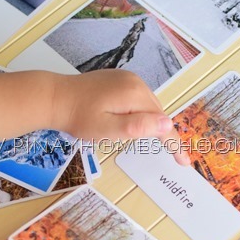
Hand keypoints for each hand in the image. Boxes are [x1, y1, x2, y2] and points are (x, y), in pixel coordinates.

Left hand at [53, 70, 189, 164]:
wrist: (54, 97)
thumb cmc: (79, 117)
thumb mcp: (108, 129)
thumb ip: (138, 127)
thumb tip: (168, 124)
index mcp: (135, 94)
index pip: (163, 122)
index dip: (175, 143)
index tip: (184, 162)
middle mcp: (135, 82)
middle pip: (158, 112)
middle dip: (163, 133)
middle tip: (171, 156)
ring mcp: (126, 78)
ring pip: (148, 105)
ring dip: (151, 122)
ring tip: (151, 141)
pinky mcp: (118, 79)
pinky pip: (138, 98)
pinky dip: (141, 112)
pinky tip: (132, 122)